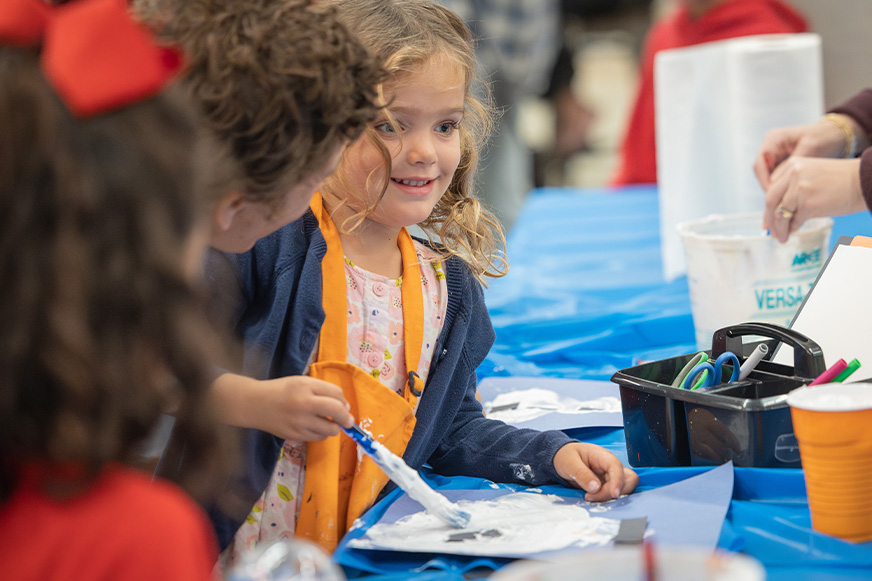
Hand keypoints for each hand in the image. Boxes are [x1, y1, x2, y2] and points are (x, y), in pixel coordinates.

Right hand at [210, 372, 353, 440]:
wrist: (256, 404)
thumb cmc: (282, 390)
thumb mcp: (301, 382)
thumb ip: (323, 390)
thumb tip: (345, 406)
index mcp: (306, 386)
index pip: (336, 393)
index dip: (343, 400)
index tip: (344, 405)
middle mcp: (304, 403)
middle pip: (337, 411)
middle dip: (347, 418)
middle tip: (348, 420)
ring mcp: (299, 421)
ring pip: (330, 429)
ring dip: (334, 427)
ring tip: (328, 423)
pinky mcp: (295, 435)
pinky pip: (318, 437)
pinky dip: (322, 433)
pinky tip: (316, 427)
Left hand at [553, 442, 638, 501]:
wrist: (562, 459)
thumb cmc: (566, 456)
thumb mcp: (569, 463)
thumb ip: (582, 474)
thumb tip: (596, 488)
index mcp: (602, 456)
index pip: (616, 466)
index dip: (618, 481)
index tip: (613, 494)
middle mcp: (610, 467)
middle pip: (627, 480)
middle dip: (613, 492)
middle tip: (591, 496)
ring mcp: (610, 477)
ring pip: (623, 489)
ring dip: (609, 497)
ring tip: (588, 497)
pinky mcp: (607, 486)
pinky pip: (613, 495)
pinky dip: (606, 500)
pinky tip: (593, 499)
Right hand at [753, 120, 847, 190]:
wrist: (837, 134)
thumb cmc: (825, 137)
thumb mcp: (809, 149)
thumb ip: (791, 165)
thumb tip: (774, 183)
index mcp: (774, 139)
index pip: (759, 164)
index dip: (763, 181)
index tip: (773, 195)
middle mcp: (771, 146)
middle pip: (761, 171)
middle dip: (769, 186)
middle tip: (779, 200)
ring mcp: (776, 153)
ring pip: (767, 175)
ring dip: (774, 187)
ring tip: (784, 199)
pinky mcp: (782, 160)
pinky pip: (776, 175)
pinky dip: (781, 185)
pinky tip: (789, 193)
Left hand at [763, 156, 863, 241]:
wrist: (864, 181)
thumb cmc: (841, 181)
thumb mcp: (811, 174)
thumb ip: (793, 186)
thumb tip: (778, 209)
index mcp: (792, 165)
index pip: (772, 187)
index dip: (769, 205)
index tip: (767, 217)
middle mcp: (793, 174)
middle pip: (771, 200)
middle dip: (768, 219)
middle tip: (769, 231)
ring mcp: (799, 189)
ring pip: (780, 213)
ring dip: (779, 228)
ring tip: (781, 237)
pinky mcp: (808, 204)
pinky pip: (794, 220)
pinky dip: (792, 229)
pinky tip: (792, 233)